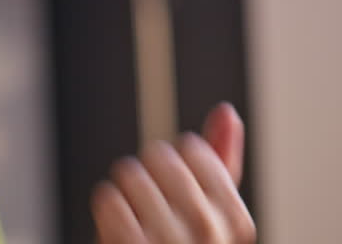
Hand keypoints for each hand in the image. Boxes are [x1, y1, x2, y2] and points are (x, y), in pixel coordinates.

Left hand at [91, 103, 256, 242]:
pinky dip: (105, 207)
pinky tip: (114, 223)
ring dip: (122, 189)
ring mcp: (171, 242)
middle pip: (159, 156)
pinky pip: (107, 198)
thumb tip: (226, 111)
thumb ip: (219, 162)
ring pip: (130, 173)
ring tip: (132, 215)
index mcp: (236, 220)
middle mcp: (210, 231)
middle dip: (145, 173)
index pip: (192, 149)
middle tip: (147, 204)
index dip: (172, 164)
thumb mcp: (207, 213)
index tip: (173, 193)